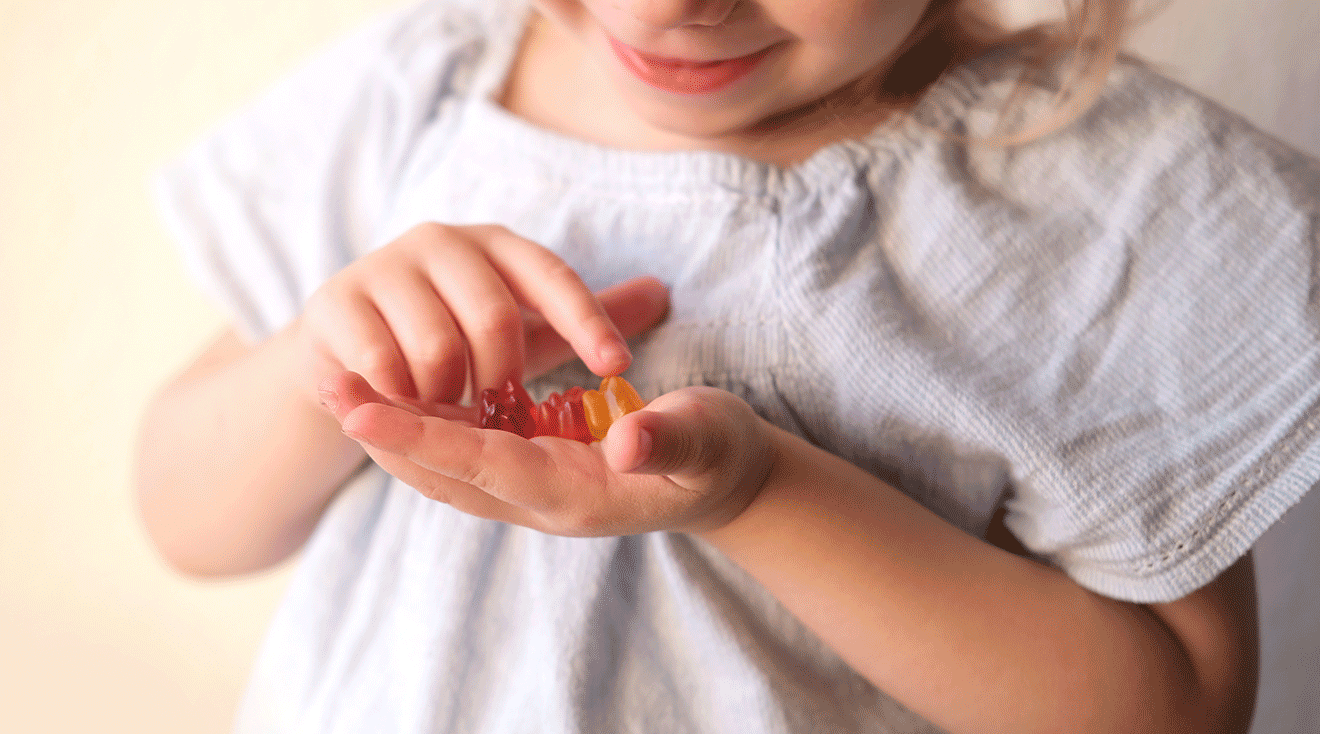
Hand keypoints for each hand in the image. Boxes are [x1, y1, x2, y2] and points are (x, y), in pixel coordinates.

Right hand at [287, 222, 669, 410]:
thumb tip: (664, 292)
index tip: (619, 367)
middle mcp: (439, 241)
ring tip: (450, 410)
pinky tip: (410, 410)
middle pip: (493, 316)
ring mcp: (382, 267)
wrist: (348, 344)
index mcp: (494, 244)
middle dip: (505, 378)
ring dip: (451, 398)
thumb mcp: (525, 325)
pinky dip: (404, 401)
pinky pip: (380, 365)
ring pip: (437, 348)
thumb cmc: (454, 336)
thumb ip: (585, 313)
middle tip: (502, 412)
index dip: (587, 320)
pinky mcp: (335, 303)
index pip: (551, 275)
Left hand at [319, 371, 776, 535]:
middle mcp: (541, 498)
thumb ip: (669, 441)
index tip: (359, 409)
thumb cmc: (718, 455)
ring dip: (391, 429)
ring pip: (444, 466)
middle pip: (444, 472)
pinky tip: (392, 390)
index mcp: (576, 494)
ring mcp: (533, 487)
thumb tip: (624, 443)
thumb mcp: (708, 442)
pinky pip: (462, 453)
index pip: (484, 466)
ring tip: (338, 383)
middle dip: (383, 432)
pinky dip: (422, 425)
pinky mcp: (531, 467)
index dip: (421, 436)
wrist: (722, 482)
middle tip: (324, 384)